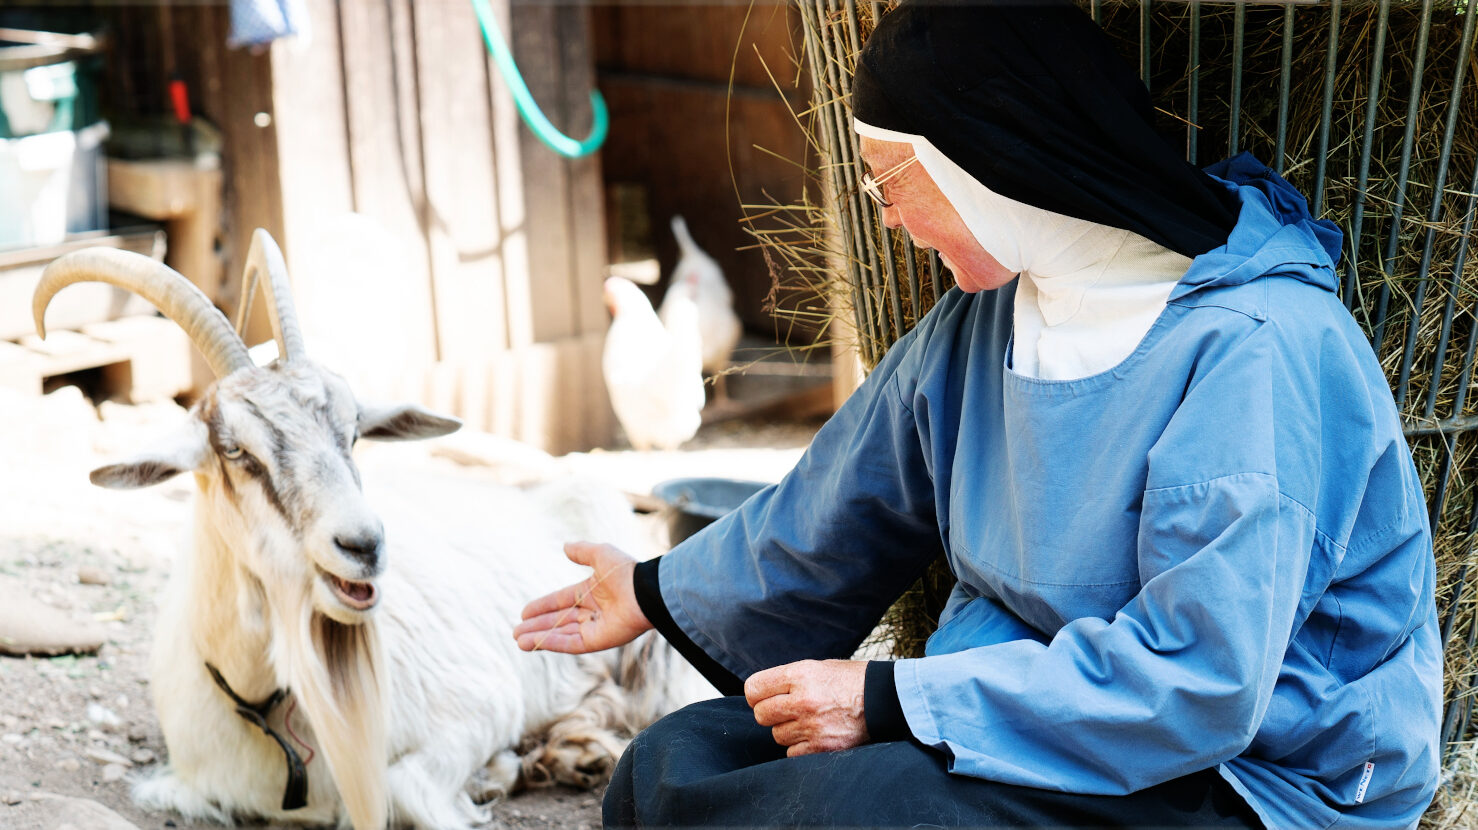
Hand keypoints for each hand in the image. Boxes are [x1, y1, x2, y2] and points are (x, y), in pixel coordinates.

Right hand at [513, 542, 652, 652]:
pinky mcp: (597, 641)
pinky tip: (534, 643)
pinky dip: (552, 643)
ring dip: (539, 638)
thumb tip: (565, 547)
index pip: (560, 601)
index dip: (542, 607)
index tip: (524, 613)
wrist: (645, 592)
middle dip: (536, 627)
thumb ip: (582, 551)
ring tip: (518, 640)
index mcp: (590, 592)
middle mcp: (591, 612)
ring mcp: (594, 628)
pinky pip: (570, 644)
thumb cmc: (627, 572)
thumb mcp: (601, 554)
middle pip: (557, 621)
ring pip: (560, 634)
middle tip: (516, 632)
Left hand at [745, 659, 868, 756]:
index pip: (754, 688)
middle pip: (761, 715)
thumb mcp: (818, 667)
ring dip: (788, 731)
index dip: (756, 694)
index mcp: (800, 675)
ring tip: (809, 721)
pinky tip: (815, 735)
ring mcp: (812, 726)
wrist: (885, 699)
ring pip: (777, 736)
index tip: (762, 697)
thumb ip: (788, 680)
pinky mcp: (822, 748)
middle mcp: (803, 700)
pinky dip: (799, 747)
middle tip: (786, 710)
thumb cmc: (850, 680)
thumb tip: (761, 694)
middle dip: (770, 713)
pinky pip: (791, 754)